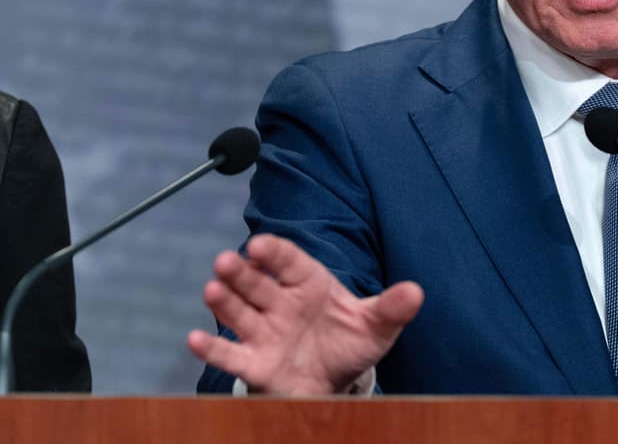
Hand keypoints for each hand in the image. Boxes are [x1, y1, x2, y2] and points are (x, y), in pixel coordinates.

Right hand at [187, 233, 423, 394]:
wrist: (335, 379)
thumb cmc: (350, 342)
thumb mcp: (376, 325)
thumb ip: (392, 308)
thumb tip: (417, 293)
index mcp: (310, 284)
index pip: (289, 261)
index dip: (274, 252)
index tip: (259, 245)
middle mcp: (281, 303)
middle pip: (257, 283)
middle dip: (241, 272)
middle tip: (225, 261)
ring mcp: (265, 331)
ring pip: (240, 312)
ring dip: (224, 301)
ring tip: (211, 289)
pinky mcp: (255, 363)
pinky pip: (230, 354)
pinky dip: (212, 349)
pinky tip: (195, 340)